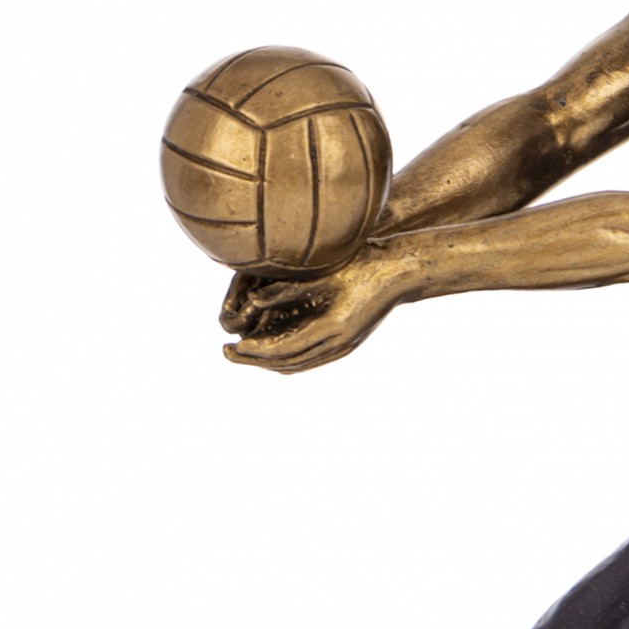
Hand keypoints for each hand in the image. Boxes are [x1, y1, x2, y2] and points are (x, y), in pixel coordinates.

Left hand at [220, 243, 417, 373]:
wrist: (402, 271)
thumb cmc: (365, 263)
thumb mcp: (324, 273)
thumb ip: (289, 288)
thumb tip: (253, 299)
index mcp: (332, 328)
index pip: (284, 349)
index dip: (254, 351)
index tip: (230, 347)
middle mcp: (339, 343)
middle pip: (289, 363)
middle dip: (255, 361)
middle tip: (226, 354)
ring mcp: (345, 346)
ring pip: (300, 364)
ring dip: (270, 363)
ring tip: (246, 355)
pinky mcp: (347, 341)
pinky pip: (311, 358)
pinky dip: (289, 359)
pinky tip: (275, 351)